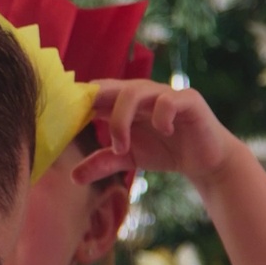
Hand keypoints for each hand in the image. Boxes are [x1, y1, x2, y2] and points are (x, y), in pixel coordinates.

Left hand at [71, 80, 237, 184]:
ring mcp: (164, 94)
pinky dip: (161, 115)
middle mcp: (141, 93)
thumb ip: (102, 163)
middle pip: (106, 87)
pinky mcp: (188, 100)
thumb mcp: (128, 158)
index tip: (59, 119)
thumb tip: (73, 177)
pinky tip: (164, 131)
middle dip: (91, 104)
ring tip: (122, 147)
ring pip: (132, 93)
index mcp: (123, 102)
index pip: (94, 92)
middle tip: (82, 127)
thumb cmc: (165, 151)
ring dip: (120, 121)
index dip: (76, 101)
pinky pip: (168, 100)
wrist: (206, 161)